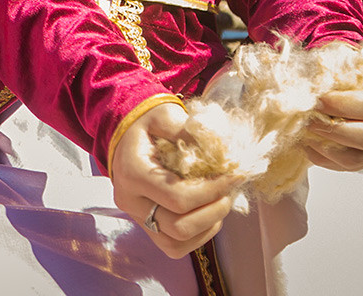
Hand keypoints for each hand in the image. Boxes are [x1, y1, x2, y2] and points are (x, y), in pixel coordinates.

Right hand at [109, 101, 242, 258]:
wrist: (127, 137)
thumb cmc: (148, 125)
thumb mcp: (165, 115)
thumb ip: (189, 130)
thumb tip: (221, 149)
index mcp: (132, 173)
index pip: (178, 197)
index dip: (213, 190)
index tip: (234, 175)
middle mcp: (130, 201)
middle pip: (179, 227)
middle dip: (213, 211)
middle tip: (229, 190)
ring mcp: (137, 218)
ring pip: (177, 243)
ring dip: (208, 226)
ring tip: (220, 201)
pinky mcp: (147, 227)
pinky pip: (174, 247)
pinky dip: (198, 236)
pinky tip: (209, 214)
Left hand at [305, 72, 362, 171]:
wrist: (361, 88)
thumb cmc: (355, 75)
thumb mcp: (351, 63)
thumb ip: (337, 68)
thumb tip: (314, 79)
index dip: (344, 105)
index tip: (319, 100)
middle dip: (336, 130)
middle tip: (311, 120)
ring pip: (359, 158)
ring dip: (328, 148)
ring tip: (308, 134)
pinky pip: (349, 166)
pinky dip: (326, 159)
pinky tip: (310, 145)